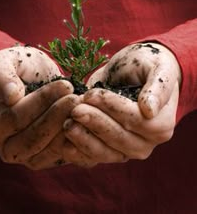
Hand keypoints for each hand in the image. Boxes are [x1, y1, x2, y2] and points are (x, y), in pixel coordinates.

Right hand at [0, 45, 79, 168]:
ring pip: (48, 152)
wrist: (34, 79)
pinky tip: (87, 121)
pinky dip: (76, 142)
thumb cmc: (18, 68)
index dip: (42, 101)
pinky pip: (63, 157)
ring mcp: (27, 156)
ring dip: (68, 130)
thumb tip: (11, 96)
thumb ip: (1, 75)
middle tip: (76, 98)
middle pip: (32, 140)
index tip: (65, 85)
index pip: (16, 118)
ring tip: (83, 107)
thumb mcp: (5, 61)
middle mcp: (6, 147)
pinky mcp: (48, 159)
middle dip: (57, 117)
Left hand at [62, 42, 180, 166]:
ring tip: (66, 123)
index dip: (112, 108)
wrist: (134, 72)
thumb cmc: (147, 66)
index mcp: (161, 125)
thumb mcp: (158, 68)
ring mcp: (125, 150)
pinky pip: (92, 157)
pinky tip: (62, 141)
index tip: (92, 94)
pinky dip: (77, 152)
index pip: (135, 120)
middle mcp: (145, 143)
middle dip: (95, 123)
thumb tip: (149, 110)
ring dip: (84, 139)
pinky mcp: (107, 151)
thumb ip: (158, 87)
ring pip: (104, 153)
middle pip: (118, 138)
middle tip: (75, 108)